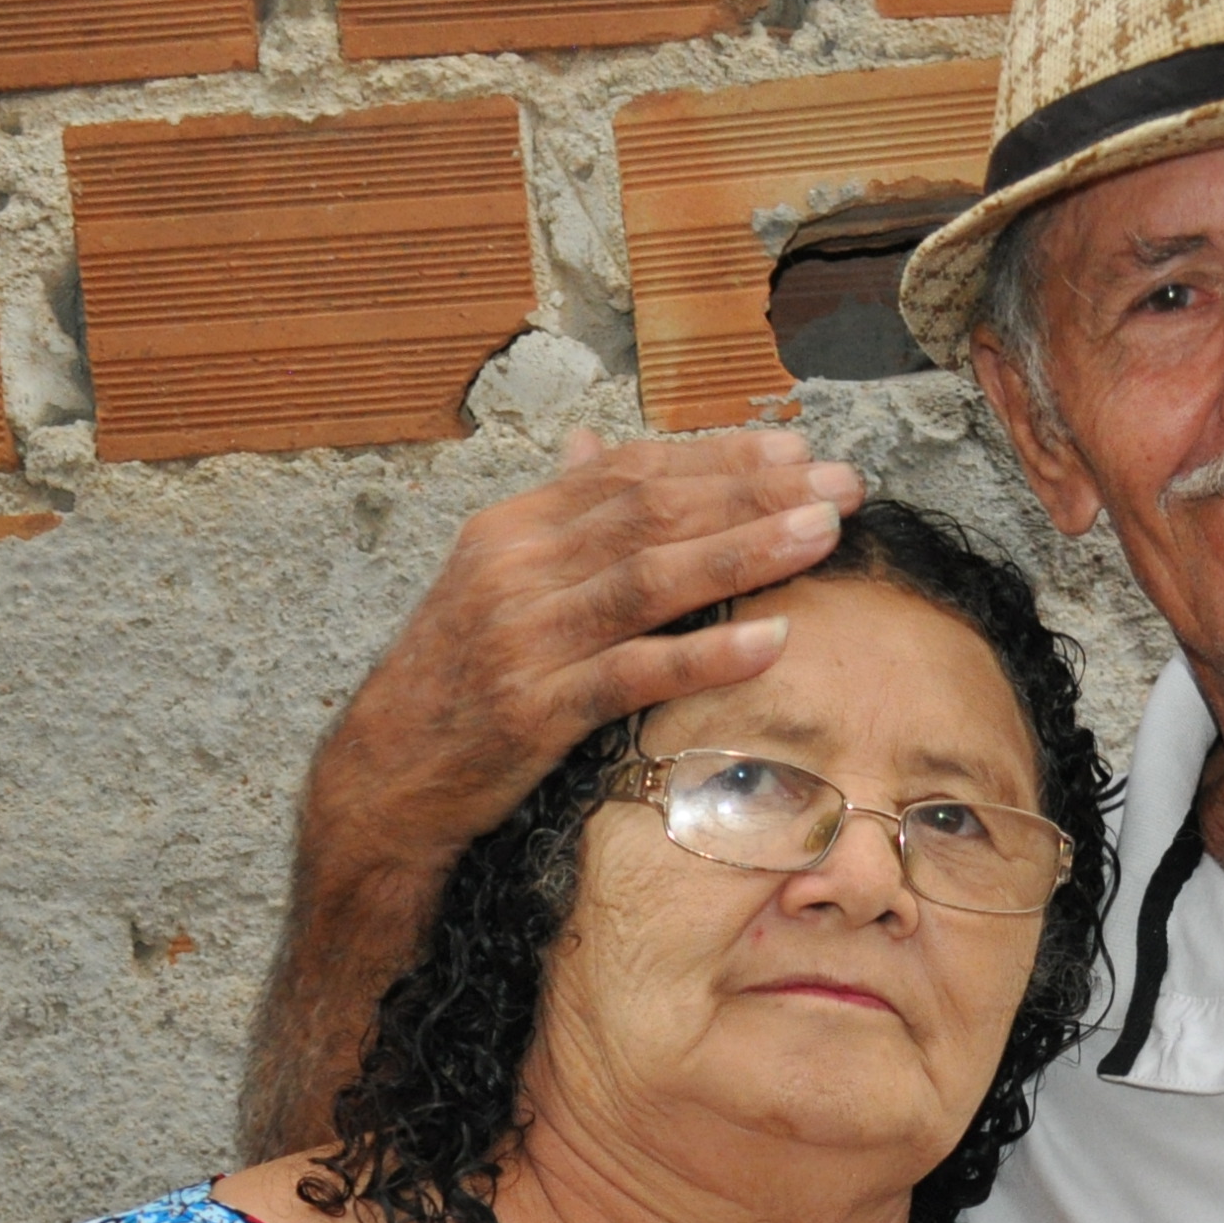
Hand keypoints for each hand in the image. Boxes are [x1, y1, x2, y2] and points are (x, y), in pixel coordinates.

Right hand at [311, 426, 864, 873]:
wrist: (384, 776)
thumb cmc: (454, 680)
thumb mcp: (492, 582)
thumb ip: (555, 517)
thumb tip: (596, 446)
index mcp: (512, 528)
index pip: (631, 473)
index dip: (720, 458)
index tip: (796, 452)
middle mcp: (516, 568)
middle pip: (652, 513)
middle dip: (753, 493)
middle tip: (839, 484)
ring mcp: (524, 637)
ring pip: (649, 580)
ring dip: (743, 552)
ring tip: (822, 533)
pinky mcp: (534, 710)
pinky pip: (633, 675)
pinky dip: (705, 655)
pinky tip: (771, 640)